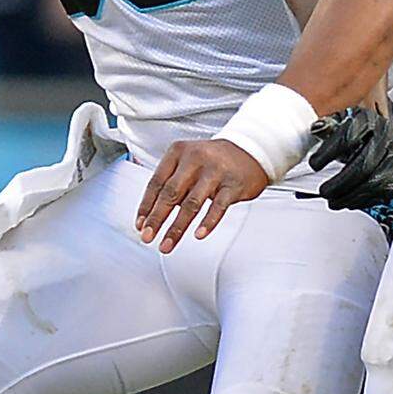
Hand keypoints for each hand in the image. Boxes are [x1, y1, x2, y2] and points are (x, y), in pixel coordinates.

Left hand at [137, 139, 268, 252]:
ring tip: (167, 244)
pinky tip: (198, 234)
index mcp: (178, 152)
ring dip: (177, 227)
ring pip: (191, 203)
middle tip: (148, 237)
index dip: (146, 206)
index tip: (140, 225)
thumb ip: (171, 184)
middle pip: (170, 193)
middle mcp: (195, 159)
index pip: (156, 182)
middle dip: (157, 219)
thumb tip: (152, 215)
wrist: (251, 149)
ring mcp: (215, 171)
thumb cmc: (214, 160)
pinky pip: (218, 207)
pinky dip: (207, 223)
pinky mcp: (233, 184)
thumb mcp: (187, 162)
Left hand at [308, 105, 392, 210]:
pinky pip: (383, 192)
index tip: (314, 164)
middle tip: (324, 191)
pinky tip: (348, 202)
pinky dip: (363, 201)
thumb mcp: (343, 123)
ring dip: (350, 196)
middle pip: (364, 164)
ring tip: (333, 201)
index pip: (349, 135)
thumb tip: (316, 129)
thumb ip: (328, 127)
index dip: (329, 152)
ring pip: (375, 182)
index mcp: (370, 120)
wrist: (387, 137)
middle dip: (340, 182)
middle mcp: (387, 136)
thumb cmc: (361, 132)